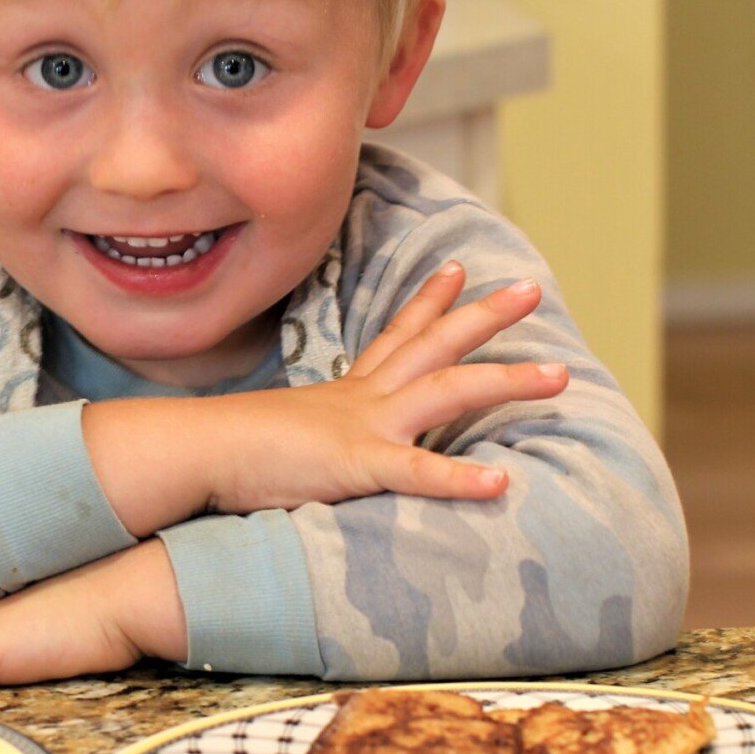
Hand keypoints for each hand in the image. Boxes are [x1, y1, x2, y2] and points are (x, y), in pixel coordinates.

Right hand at [214, 261, 567, 510]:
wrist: (194, 451)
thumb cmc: (227, 450)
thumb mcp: (281, 435)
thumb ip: (307, 438)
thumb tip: (304, 447)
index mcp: (345, 393)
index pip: (395, 335)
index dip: (428, 302)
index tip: (456, 269)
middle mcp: (362, 399)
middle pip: (435, 345)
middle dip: (485, 316)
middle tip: (530, 288)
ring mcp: (363, 427)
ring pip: (447, 392)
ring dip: (506, 382)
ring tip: (560, 374)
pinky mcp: (356, 465)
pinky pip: (417, 472)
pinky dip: (459, 477)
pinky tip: (501, 484)